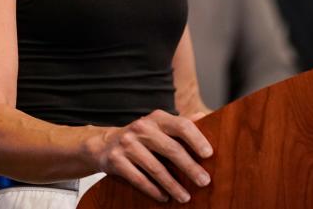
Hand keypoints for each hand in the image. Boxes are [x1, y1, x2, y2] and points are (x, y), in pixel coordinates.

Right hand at [93, 109, 212, 203]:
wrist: (104, 144)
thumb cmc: (141, 138)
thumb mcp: (158, 126)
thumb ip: (180, 124)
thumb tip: (205, 116)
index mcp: (156, 119)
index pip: (181, 125)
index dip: (196, 139)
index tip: (209, 154)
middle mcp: (141, 128)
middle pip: (171, 149)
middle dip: (190, 167)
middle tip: (204, 182)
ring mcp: (127, 143)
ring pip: (156, 168)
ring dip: (173, 185)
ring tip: (185, 197)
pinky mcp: (115, 160)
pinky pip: (138, 179)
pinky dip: (153, 190)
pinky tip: (164, 197)